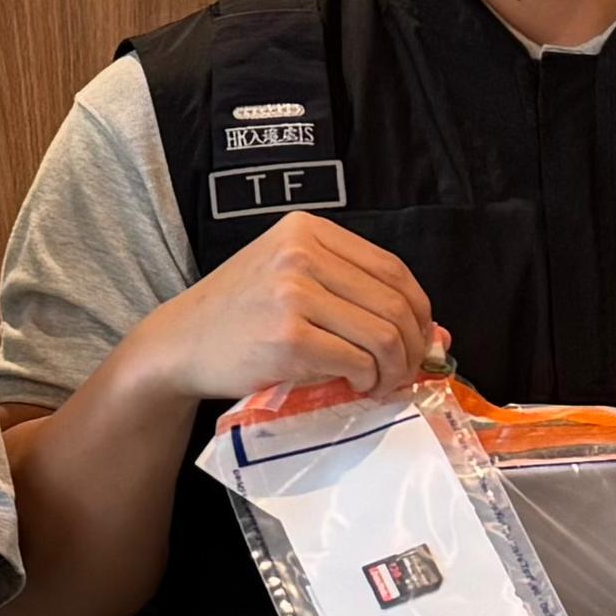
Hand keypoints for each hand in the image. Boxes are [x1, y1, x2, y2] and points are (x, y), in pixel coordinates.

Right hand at [123, 213, 443, 412]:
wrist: (179, 343)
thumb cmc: (238, 315)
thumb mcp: (288, 278)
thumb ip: (349, 290)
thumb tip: (436, 332)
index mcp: (305, 230)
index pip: (391, 268)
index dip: (419, 309)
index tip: (418, 338)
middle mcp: (300, 253)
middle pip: (393, 302)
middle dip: (411, 345)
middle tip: (405, 370)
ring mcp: (292, 293)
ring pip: (382, 334)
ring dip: (394, 367)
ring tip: (382, 382)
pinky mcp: (287, 337)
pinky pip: (356, 361)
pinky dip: (367, 380)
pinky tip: (356, 385)